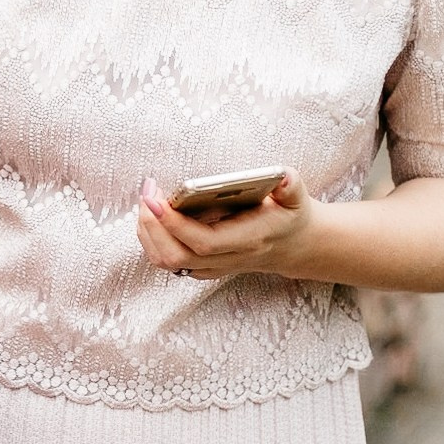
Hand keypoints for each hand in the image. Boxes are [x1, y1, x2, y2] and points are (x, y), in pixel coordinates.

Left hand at [134, 174, 315, 280]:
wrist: (294, 246)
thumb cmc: (290, 217)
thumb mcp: (296, 197)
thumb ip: (290, 186)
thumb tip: (282, 177)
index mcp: (249, 241)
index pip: (204, 242)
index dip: (175, 224)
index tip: (156, 200)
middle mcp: (228, 258)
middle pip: (177, 255)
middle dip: (152, 225)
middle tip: (147, 193)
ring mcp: (214, 266)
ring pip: (168, 262)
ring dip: (148, 233)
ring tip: (147, 201)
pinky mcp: (203, 266)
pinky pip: (169, 261)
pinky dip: (153, 239)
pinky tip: (152, 215)